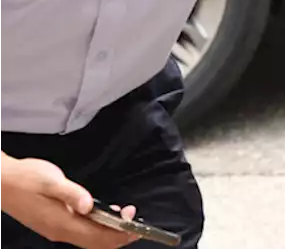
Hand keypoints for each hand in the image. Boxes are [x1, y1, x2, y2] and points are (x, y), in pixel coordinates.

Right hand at [0, 156, 137, 247]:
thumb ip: (71, 193)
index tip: (136, 225)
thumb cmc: (26, 179)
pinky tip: (105, 214)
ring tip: (125, 216)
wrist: (2, 183)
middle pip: (95, 243)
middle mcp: (60, 231)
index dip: (119, 234)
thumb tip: (89, 205)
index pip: (97, 237)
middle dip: (118, 235)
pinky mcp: (54, 224)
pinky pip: (81, 232)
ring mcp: (56, 229)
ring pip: (89, 239)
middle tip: (135, 220)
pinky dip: (97, 228)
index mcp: (61, 223)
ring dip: (109, 232)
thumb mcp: (51, 181)